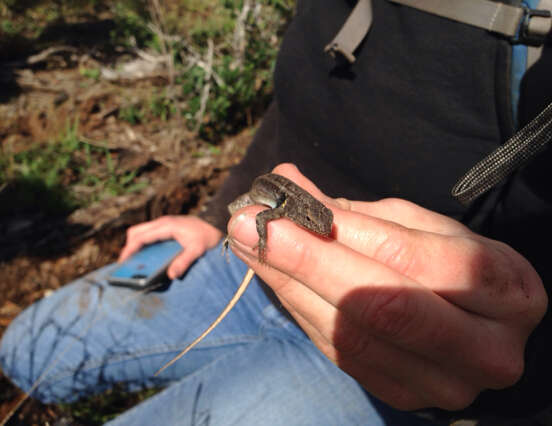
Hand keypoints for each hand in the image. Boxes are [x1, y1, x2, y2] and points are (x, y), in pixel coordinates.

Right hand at [119, 216, 222, 278]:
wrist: (216, 222)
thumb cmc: (207, 235)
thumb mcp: (197, 250)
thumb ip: (184, 262)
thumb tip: (171, 275)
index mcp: (166, 226)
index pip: (141, 237)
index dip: (130, 249)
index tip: (123, 261)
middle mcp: (162, 222)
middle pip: (136, 232)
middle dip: (129, 246)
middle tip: (127, 263)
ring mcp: (164, 223)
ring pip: (141, 231)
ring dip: (135, 244)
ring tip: (134, 261)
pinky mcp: (167, 226)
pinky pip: (149, 232)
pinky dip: (143, 242)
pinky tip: (147, 255)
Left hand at [227, 163, 547, 410]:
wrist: (479, 323)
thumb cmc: (454, 262)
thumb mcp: (418, 226)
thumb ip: (355, 212)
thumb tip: (286, 180)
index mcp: (505, 290)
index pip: (407, 257)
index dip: (337, 230)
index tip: (277, 203)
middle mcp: (484, 349)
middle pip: (378, 304)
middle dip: (303, 260)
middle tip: (247, 225)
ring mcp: (444, 382)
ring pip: (351, 334)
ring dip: (289, 285)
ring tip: (248, 246)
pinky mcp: (404, 394)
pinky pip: (341, 353)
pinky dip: (300, 311)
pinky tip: (273, 277)